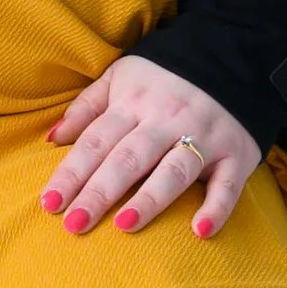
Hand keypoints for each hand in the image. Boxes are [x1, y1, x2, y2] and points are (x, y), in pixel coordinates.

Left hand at [44, 57, 261, 239]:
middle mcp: (167, 120)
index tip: (49, 203)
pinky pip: (228, 184)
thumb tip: (52, 139)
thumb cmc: (163, 79)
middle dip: (100, 192)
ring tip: (124, 225)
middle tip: (74, 223)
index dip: (72, 172)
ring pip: (174, 171)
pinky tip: (200, 231)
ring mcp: (204, 137)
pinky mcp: (237, 154)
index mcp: (133, 102)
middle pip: (128, 159)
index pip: (96, 141)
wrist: (234, 56)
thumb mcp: (120, 77)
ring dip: (150, 199)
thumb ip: (86, 107)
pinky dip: (218, 208)